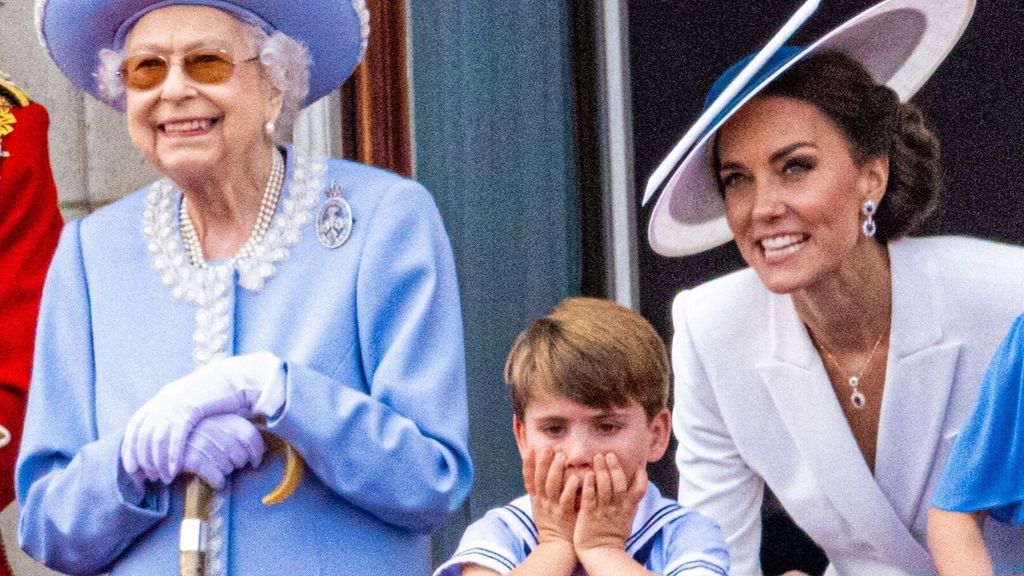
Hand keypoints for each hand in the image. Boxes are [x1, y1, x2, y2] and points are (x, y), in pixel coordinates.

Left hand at [121, 352, 283, 482]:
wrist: (235, 378)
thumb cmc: (216, 394)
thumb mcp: (191, 402)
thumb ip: (177, 414)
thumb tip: (167, 433)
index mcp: (162, 398)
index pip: (135, 426)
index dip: (130, 448)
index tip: (131, 467)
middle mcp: (164, 400)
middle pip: (143, 435)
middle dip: (144, 459)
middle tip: (149, 477)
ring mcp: (176, 404)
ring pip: (157, 438)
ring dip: (158, 461)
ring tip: (163, 478)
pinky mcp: (191, 409)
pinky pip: (176, 437)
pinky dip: (172, 456)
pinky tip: (173, 470)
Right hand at [181, 414, 265, 489]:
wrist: (164, 442)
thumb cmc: (197, 436)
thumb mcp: (218, 426)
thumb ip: (237, 431)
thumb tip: (262, 448)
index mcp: (224, 418)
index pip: (250, 435)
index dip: (257, 452)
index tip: (255, 461)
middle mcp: (214, 428)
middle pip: (241, 455)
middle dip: (239, 464)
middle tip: (230, 465)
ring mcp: (202, 443)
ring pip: (228, 467)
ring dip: (226, 472)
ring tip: (217, 468)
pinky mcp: (191, 459)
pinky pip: (215, 475)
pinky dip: (218, 481)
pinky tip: (216, 481)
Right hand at [523, 448, 579, 547]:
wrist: (557, 547)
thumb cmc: (553, 524)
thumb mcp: (542, 507)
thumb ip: (543, 490)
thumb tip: (546, 471)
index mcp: (536, 499)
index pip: (529, 479)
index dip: (528, 464)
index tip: (530, 449)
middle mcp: (542, 502)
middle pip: (539, 479)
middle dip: (542, 463)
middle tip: (548, 448)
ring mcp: (552, 508)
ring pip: (551, 486)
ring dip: (555, 470)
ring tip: (561, 456)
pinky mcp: (564, 515)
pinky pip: (566, 500)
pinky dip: (569, 488)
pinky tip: (575, 477)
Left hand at [573, 453, 645, 555]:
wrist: (600, 554)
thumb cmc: (612, 535)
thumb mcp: (626, 519)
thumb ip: (630, 504)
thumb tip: (636, 488)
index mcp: (627, 509)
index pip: (639, 490)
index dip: (641, 477)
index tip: (639, 464)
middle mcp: (617, 508)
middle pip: (619, 484)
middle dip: (615, 468)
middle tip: (610, 454)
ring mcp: (603, 511)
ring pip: (605, 488)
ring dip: (602, 471)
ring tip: (598, 457)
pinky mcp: (589, 515)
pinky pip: (590, 498)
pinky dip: (590, 486)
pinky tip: (588, 475)